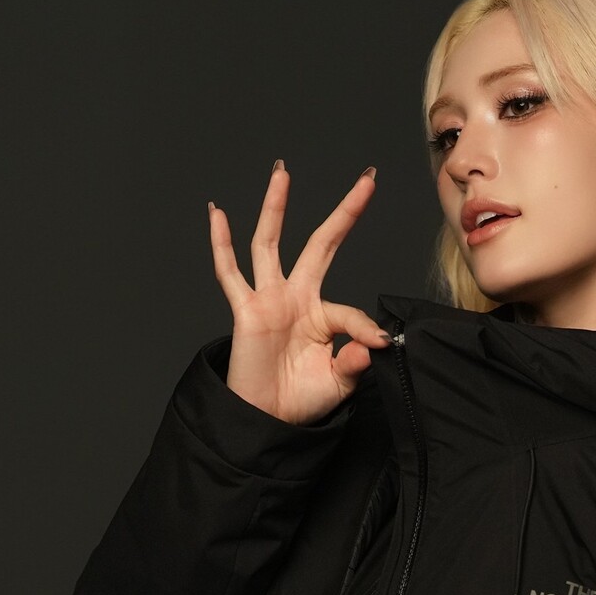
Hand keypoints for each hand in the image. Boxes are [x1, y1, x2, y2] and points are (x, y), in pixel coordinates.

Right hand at [209, 161, 390, 426]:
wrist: (265, 421)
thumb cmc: (300, 401)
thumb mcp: (339, 382)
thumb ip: (357, 359)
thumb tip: (377, 340)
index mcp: (320, 315)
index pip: (350, 309)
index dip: (365, 328)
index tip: (378, 343)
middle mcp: (295, 298)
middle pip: (320, 244)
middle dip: (343, 213)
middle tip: (367, 180)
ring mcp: (268, 300)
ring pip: (269, 243)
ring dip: (276, 207)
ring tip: (282, 173)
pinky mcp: (245, 310)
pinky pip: (229, 273)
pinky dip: (221, 243)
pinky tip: (217, 213)